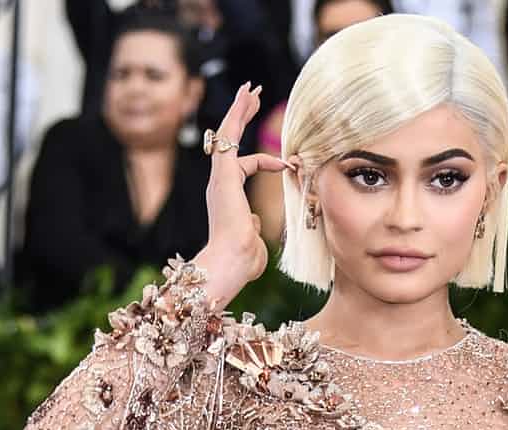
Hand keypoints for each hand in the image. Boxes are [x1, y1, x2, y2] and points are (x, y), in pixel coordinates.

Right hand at [195, 82, 291, 302]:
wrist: (231, 262)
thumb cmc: (242, 259)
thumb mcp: (253, 237)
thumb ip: (253, 225)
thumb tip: (255, 220)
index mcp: (228, 195)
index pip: (245, 166)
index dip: (268, 161)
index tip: (288, 164)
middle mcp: (220, 183)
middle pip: (230, 142)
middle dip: (242, 118)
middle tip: (252, 96)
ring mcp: (219, 178)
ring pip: (226, 134)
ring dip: (239, 110)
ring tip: (250, 89)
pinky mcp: (223, 174)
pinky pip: (228, 137)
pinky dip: (237, 115)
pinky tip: (246, 97)